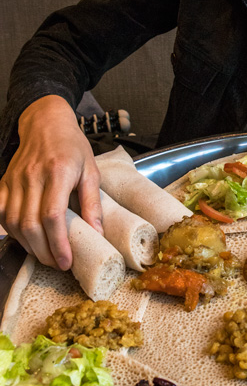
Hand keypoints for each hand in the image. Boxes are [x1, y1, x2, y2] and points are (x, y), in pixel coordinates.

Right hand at [0, 96, 102, 269]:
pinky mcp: (4, 182)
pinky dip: (11, 230)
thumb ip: (92, 202)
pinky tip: (25, 238)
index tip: (65, 261)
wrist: (46, 122)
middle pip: (30, 224)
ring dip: (28, 245)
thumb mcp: (91, 170)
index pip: (52, 216)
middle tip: (57, 263)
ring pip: (14, 222)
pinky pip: (1, 212)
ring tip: (45, 253)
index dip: (57, 243)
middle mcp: (32, 177)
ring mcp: (15, 180)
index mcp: (58, 173)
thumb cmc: (72, 146)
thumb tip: (98, 233)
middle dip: (43, 251)